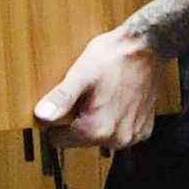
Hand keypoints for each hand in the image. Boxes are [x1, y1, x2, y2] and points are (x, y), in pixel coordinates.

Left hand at [35, 23, 165, 151]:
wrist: (147, 47)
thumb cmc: (114, 57)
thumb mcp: (80, 74)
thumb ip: (61, 99)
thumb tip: (41, 116)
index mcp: (96, 130)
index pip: (58, 140)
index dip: (57, 121)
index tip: (65, 102)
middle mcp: (116, 140)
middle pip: (79, 139)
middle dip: (78, 120)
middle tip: (87, 93)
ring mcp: (132, 137)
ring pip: (99, 136)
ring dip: (97, 119)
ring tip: (103, 94)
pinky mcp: (143, 130)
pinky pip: (118, 131)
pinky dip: (115, 119)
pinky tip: (117, 98)